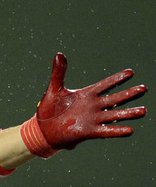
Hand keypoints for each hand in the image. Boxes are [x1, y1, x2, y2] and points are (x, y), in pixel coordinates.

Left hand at [26, 53, 145, 153]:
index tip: (130, 73)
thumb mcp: (54, 89)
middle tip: (143, 88)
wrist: (43, 130)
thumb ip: (59, 73)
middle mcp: (93, 106)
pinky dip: (117, 131)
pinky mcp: (89, 132)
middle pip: (115, 99)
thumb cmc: (49, 109)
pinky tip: (129, 130)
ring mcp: (92, 119)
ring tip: (143, 111)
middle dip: (129, 94)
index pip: (105, 85)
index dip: (117, 79)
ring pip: (114, 115)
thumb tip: (59, 54)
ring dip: (128, 113)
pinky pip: (106, 131)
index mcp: (86, 95)